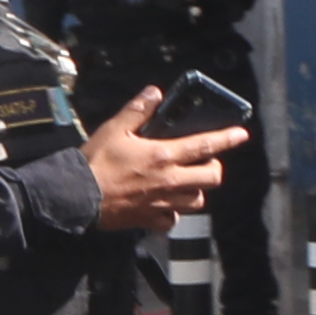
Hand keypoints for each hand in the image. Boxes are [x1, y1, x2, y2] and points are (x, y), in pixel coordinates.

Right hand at [82, 90, 244, 232]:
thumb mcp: (114, 129)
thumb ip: (137, 111)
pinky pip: (173, 221)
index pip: (205, 146)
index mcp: (164, 156)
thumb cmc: (94, 162)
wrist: (74, 196)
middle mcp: (170, 182)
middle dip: (213, 169)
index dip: (226, 139)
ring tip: (185, 182)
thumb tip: (154, 93)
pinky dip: (173, 214)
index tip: (241, 134)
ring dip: (195, 191)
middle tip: (204, 162)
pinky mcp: (150, 220)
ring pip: (197, 201)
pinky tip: (165, 206)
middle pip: (211, 178)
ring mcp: (162, 203)